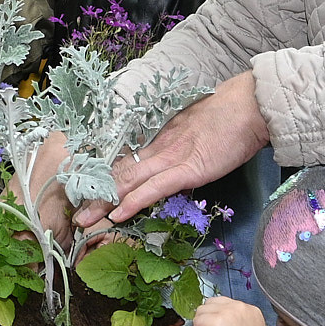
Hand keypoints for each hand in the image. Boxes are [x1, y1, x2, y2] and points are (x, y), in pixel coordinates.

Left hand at [87, 69, 268, 226]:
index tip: (86, 190)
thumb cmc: (231, 116)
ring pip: (129, 181)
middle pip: (120, 172)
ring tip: (84, 220)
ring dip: (104, 202)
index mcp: (161, 138)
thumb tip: (176, 159)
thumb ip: (182, 143)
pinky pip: (154, 187)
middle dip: (96, 194)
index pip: (126, 160)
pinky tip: (118, 214)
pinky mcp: (186, 168)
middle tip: (75, 213)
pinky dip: (134, 201)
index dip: (105, 176)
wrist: (250, 105)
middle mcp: (159, 147)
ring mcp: (171, 158)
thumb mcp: (198, 129)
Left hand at [189, 295, 278, 325]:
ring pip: (201, 312)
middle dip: (209, 321)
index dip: (218, 320)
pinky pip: (196, 323)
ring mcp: (227, 312)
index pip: (224, 304)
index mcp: (251, 310)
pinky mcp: (214, 322)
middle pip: (210, 304)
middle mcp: (240, 307)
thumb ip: (236, 323)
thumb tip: (217, 322)